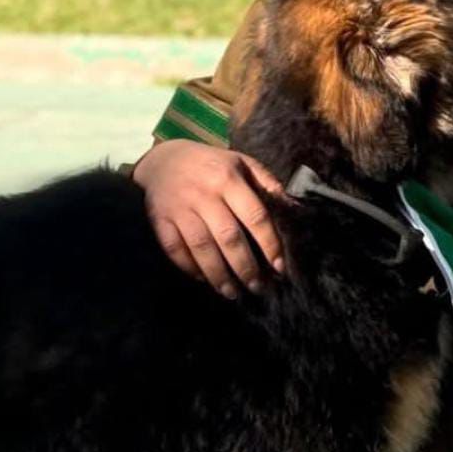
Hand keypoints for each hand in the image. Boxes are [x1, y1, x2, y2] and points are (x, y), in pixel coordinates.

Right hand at [132, 139, 287, 297]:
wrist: (164, 159)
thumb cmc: (211, 165)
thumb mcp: (241, 162)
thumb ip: (266, 182)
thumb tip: (293, 207)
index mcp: (228, 178)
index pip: (255, 216)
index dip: (270, 244)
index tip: (279, 267)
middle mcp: (204, 194)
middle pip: (228, 237)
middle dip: (245, 267)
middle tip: (257, 287)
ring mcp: (180, 207)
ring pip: (201, 247)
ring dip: (218, 274)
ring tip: (232, 292)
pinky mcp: (159, 219)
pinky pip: (174, 248)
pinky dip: (188, 267)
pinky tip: (202, 279)